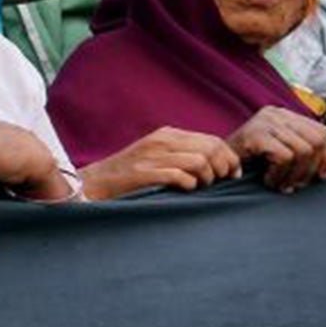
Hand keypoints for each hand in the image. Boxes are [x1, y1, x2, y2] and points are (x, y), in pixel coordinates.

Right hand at [80, 127, 240, 200]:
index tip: (231, 175)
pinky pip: (180, 176)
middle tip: (220, 183)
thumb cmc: (128, 177)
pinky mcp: (144, 173)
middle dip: (224, 168)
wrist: (93, 184)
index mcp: (167, 135)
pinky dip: (189, 185)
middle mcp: (161, 141)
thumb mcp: (156, 156)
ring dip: (207, 178)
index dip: (229, 158)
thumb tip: (216, 165)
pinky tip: (185, 191)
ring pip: (200, 161)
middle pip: (211, 148)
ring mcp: (152, 156)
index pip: (212, 140)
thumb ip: (182, 155)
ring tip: (200, 188)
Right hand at [227, 106, 325, 192]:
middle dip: (311, 169)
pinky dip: (280, 175)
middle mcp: (277, 114)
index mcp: (285, 116)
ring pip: (303, 150)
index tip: (323, 176)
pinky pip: (285, 157)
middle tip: (297, 185)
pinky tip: (269, 180)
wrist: (212, 164)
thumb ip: (299, 150)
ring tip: (281, 185)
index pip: (324, 132)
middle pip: (317, 141)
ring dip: (294, 175)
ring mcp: (265, 122)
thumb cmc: (245, 164)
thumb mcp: (277, 152)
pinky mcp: (256, 134)